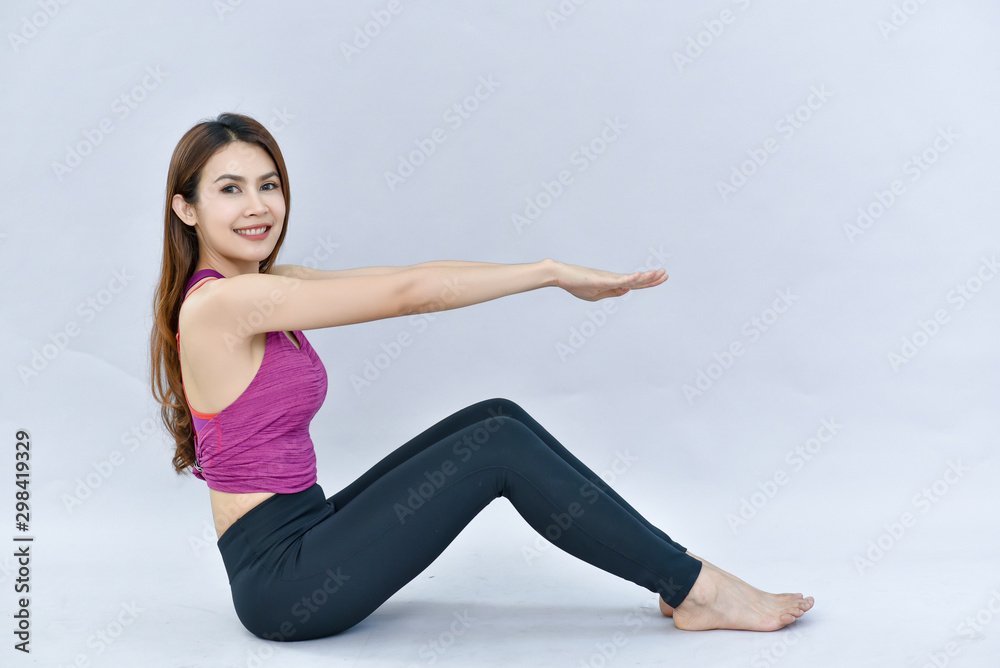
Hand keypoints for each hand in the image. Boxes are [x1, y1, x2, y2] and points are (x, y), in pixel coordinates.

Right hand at [553, 261, 667, 301]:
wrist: (561, 275)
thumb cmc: (576, 284)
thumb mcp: (597, 294)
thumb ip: (613, 292)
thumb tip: (627, 290)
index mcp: (613, 284)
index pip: (635, 284)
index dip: (648, 282)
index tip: (661, 277)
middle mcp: (613, 279)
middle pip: (637, 281)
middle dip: (652, 278)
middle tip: (666, 274)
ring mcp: (609, 278)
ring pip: (631, 279)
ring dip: (646, 277)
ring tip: (659, 273)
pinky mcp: (603, 278)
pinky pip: (619, 280)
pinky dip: (631, 279)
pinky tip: (640, 276)